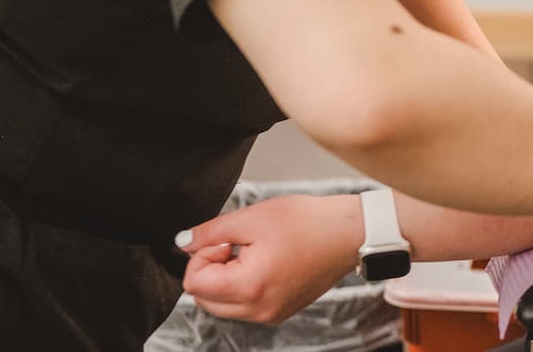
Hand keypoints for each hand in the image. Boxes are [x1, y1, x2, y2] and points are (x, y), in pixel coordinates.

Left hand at [175, 194, 360, 322]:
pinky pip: (244, 306)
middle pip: (204, 299)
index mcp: (249, 287)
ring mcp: (270, 314)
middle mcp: (258, 310)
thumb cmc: (308, 222)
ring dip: (226, 278)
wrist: (350, 233)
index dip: (201, 255)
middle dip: (210, 270)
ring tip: (254, 252)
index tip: (224, 239)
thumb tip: (182, 242)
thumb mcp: (253, 218)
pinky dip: (243, 286)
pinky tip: (265, 262)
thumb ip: (211, 232)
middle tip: (236, 244)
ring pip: (222, 304)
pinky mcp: (280, 312)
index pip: (193, 283)